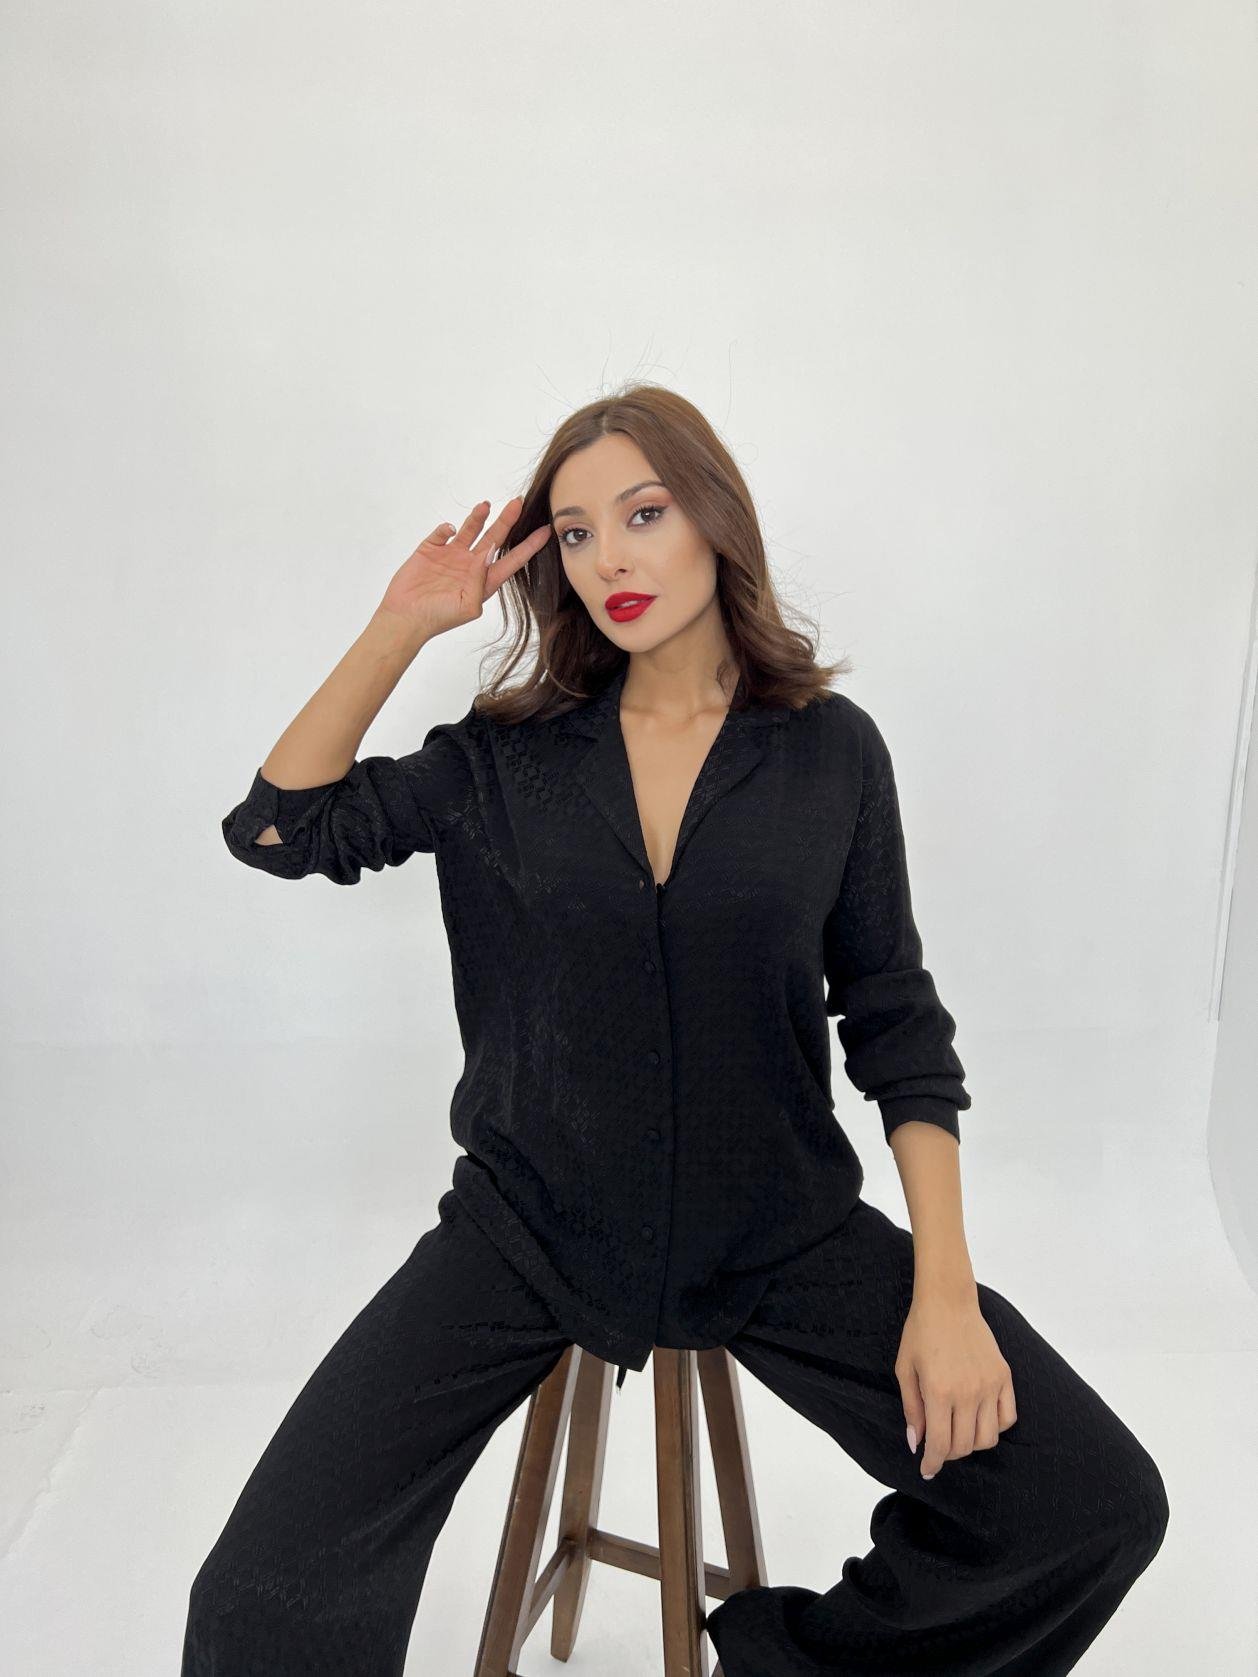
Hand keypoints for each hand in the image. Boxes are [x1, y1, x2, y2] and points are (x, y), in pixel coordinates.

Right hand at [376, 496, 550, 638]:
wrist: (405, 618)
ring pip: (470, 530)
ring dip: (478, 517)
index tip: (546, 531)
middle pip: (494, 538)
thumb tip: (486, 555)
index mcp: (484, 580)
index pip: (513, 560)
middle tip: (518, 503)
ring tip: (486, 505)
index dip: (529, 546)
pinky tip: (451, 530)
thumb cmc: (438, 618)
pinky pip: (443, 532)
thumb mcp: (467, 606)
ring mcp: (451, 556)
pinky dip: (447, 527)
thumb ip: (480, 582)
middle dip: (507, 521)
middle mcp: (470, 565)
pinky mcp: (431, 549)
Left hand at [895, 1287, 1016, 1479]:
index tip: (927, 1470)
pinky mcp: (1004, 1377)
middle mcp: (968, 1392)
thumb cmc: (920, 1332)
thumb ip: (911, 1409)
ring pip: (988, 1438)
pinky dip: (995, 1428)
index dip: (932, 1463)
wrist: (948, 1301)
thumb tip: (916, 1444)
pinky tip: (979, 1420)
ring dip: (971, 1444)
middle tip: (938, 1447)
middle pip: (964, 1446)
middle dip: (948, 1455)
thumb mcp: (904, 1369)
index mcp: (939, 1391)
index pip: (940, 1445)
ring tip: (958, 1433)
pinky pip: (1007, 1418)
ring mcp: (989, 1385)